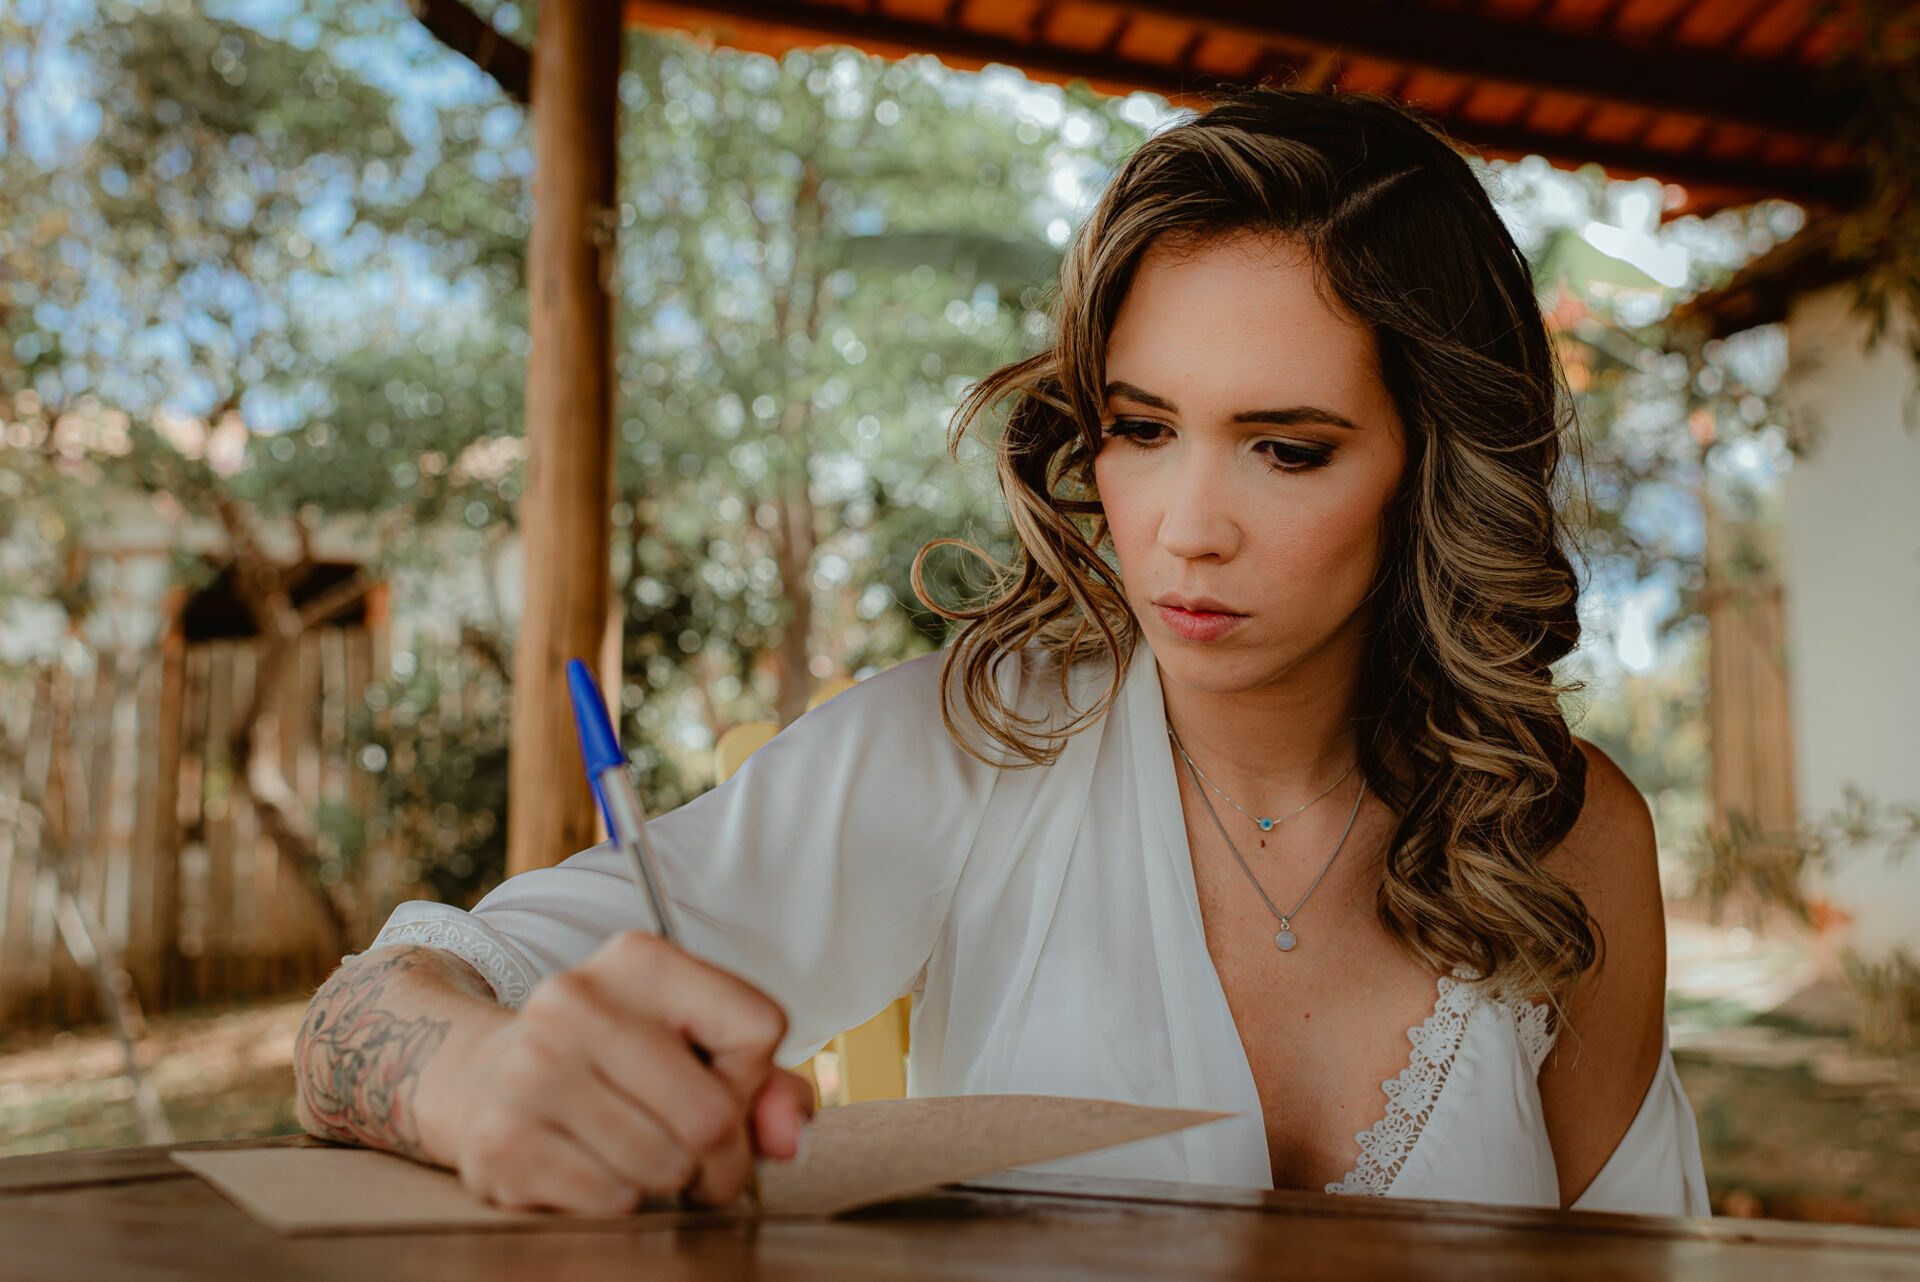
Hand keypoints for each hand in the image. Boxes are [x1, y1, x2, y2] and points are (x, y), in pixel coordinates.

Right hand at [423, 930, 815, 1213]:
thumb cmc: (612, 1063)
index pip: (759, 1027)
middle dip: (724, 1157)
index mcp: (639, 959)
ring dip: (671, 1180)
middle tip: (703, 1159)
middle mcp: (578, 1003)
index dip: (754, 1077)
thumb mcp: (690, 1042)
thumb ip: (762, 1083)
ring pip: (666, 1166)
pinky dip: (621, 1201)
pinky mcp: (505, 1142)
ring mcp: (534, 1072)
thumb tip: (789, 1132)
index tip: (719, 1081)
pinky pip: (614, 1202)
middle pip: (713, 1113)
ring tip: (643, 1154)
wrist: (482, 1079)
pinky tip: (595, 1166)